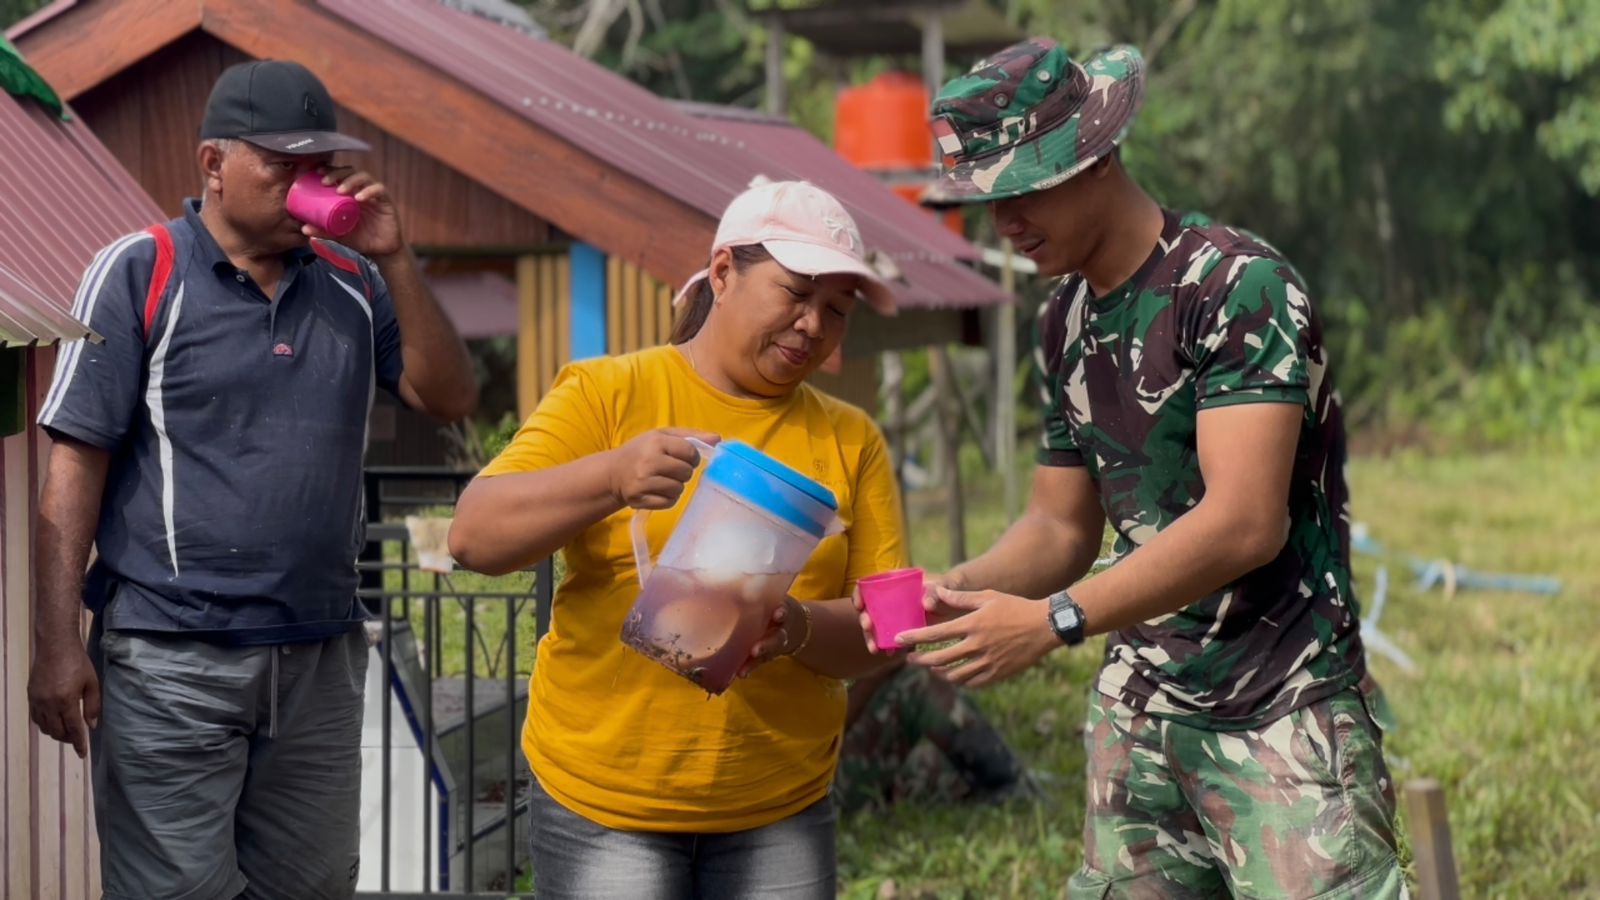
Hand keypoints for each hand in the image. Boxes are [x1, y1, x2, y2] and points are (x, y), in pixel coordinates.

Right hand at [28, 642, 100, 758]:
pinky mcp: (30, 697)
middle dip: (68, 739)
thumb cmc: (78, 663)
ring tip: (67, 730)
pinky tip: (54, 721)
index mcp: (66, 700)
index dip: (79, 743)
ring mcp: (37, 701)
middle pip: (57, 732)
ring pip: (45, 727)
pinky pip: (36, 718)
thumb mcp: (91, 683)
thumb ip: (92, 706)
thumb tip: (91, 726)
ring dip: (56, 733)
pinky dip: (45, 724)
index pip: (73, 729)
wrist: (55, 646)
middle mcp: (48, 704)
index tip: (83, 754)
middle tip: (78, 738)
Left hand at [301, 166, 402, 257]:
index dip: (328, 170)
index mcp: (348, 194)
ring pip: (364, 176)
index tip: (316, 173)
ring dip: (351, 180)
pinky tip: (359, 198)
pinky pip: (379, 189)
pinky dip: (369, 191)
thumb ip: (324, 231)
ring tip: (341, 190)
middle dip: (337, 173)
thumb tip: (304, 229)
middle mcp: (360, 190)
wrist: (380, 251)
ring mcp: (374, 195)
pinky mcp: (386, 201)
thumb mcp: (339, 235)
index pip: (339, 175)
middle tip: (325, 182)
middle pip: (350, 171)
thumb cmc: (359, 239)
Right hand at [607, 429, 719, 509]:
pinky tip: (658, 491)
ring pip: (678, 489)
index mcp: (656, 442)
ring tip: (663, 480)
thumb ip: (691, 436)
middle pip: (686, 472)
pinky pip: (669, 503)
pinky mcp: (640, 500)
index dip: (692, 457)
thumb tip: (718, 438)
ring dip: (675, 486)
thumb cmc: (642, 451)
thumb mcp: (662, 436)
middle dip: (683, 472)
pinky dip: (668, 498)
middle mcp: (649, 462)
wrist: (612, 473)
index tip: (685, 458)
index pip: (691, 453)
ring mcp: (644, 482)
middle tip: (671, 470)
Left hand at [737, 596, 804, 678]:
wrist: (796, 625)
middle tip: (755, 649)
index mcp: (782, 609)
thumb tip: (720, 568)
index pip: (784, 610)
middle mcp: (780, 629)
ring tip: (744, 668)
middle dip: (767, 643)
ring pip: (768, 652)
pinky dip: (749, 667)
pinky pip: (758, 662)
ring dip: (756, 659)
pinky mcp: (767, 654)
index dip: (781, 613)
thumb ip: (757, 589)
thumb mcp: (772, 596)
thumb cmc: (773, 604)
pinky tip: (739, 673)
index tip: (778, 614)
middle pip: (776, 637)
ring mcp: (774, 643)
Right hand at [851, 570, 962, 654]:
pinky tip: (890, 654)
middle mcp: (890, 599)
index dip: (859, 595)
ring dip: (872, 637)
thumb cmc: (947, 587)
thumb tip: (926, 604)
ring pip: (877, 626)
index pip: (869, 586)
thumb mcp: (942, 585)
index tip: (859, 605)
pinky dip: (888, 645)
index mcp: (894, 583)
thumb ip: (934, 591)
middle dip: (865, 619)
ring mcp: (896, 615)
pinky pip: (891, 637)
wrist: (959, 602)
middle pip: (869, 609)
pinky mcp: (904, 629)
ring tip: (874, 648)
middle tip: (867, 627)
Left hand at [896, 587, 1059, 687]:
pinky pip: (973, 683)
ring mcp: (987, 662)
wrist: (1044, 626)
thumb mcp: (987, 597)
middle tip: (910, 658)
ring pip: (954, 674)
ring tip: (931, 667)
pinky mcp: (998, 673)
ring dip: (938, 672)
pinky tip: (954, 675)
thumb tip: (937, 593)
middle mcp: (977, 645)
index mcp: (972, 624)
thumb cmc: (1014, 607)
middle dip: (920, 660)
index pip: (935, 634)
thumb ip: (960, 598)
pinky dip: (959, 680)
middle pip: (939, 658)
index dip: (914, 638)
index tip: (898, 640)